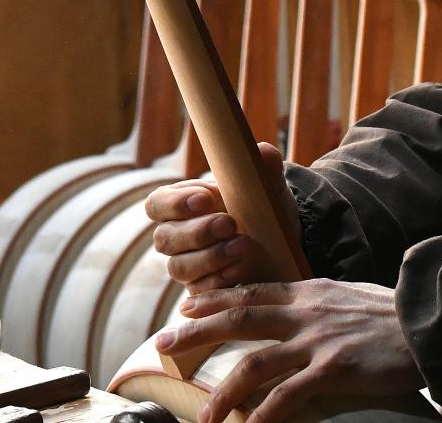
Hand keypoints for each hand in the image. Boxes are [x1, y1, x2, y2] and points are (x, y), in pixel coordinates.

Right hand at [144, 142, 299, 293]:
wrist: (284, 241)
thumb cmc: (264, 206)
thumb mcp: (267, 186)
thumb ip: (264, 166)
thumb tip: (261, 151)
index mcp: (181, 204)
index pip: (156, 204)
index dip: (175, 203)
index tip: (206, 198)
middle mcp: (176, 236)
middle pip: (165, 239)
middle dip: (197, 232)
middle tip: (229, 223)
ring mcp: (187, 265)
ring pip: (179, 267)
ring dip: (211, 257)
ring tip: (243, 245)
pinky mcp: (202, 290)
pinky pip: (200, 290)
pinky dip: (221, 279)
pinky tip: (242, 268)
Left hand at [155, 279, 425, 422]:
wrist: (430, 323)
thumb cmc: (395, 315)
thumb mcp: (351, 296)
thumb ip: (321, 304)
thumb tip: (302, 313)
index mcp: (311, 292)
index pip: (253, 292)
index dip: (217, 299)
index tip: (187, 306)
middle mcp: (307, 313)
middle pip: (240, 318)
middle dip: (198, 331)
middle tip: (163, 343)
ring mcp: (318, 341)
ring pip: (255, 365)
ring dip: (223, 392)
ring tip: (204, 416)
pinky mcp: (334, 370)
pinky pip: (288, 397)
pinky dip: (263, 416)